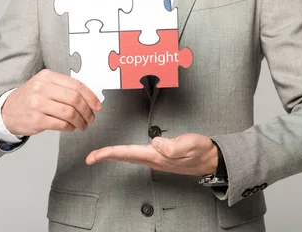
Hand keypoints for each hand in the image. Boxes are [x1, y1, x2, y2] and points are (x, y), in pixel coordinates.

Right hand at [1, 69, 101, 136]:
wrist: (7, 111)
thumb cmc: (31, 98)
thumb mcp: (44, 85)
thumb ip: (64, 88)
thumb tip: (90, 96)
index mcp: (48, 76)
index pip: (76, 85)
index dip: (90, 97)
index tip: (97, 106)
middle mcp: (42, 88)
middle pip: (75, 99)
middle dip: (87, 110)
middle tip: (91, 117)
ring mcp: (38, 104)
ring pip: (69, 113)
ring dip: (80, 121)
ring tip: (83, 124)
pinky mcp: (36, 119)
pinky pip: (61, 124)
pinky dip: (70, 127)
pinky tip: (71, 127)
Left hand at [85, 133, 218, 176]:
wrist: (212, 160)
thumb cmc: (202, 151)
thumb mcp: (190, 144)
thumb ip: (173, 145)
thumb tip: (155, 142)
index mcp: (158, 156)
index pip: (128, 153)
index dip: (109, 153)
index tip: (94, 156)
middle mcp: (155, 159)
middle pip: (125, 157)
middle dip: (106, 156)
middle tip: (90, 157)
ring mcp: (157, 159)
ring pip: (130, 157)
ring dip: (114, 155)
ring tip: (101, 153)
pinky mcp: (161, 157)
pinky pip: (137, 155)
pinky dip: (125, 153)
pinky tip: (122, 152)